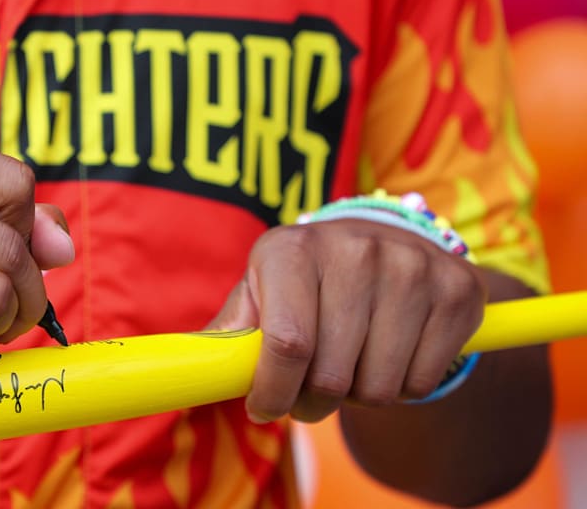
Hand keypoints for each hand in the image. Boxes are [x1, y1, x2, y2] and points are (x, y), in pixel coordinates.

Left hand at [209, 219, 485, 423]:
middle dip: (313, 402)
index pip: (287, 344)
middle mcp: (354, 248)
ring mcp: (411, 266)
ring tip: (350, 364)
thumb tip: (195, 365)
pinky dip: (402, 387)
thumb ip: (232, 330)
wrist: (383, 242)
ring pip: (378, 386)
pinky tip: (390, 354)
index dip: (274, 392)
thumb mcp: (262, 290)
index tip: (265, 409)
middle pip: (332, 375)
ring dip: (359, 395)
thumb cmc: (304, 281)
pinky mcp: (456, 289)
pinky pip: (423, 382)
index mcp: (292, 249)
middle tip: (310, 392)